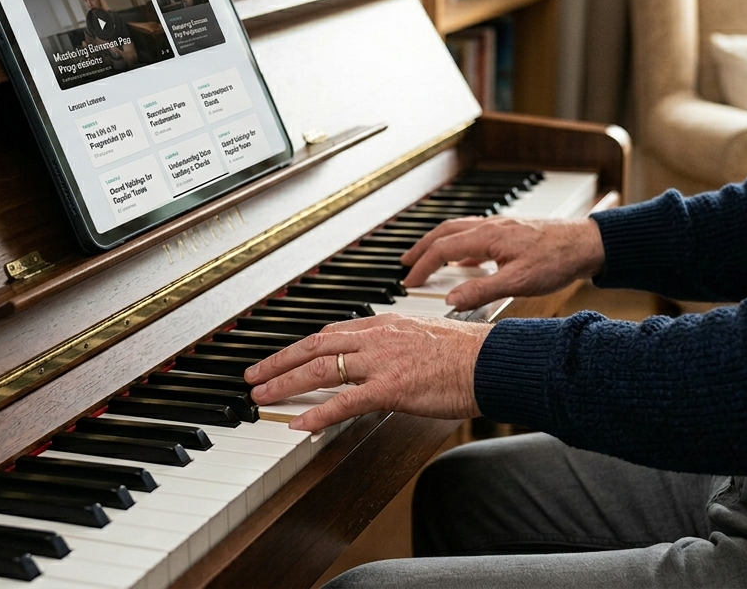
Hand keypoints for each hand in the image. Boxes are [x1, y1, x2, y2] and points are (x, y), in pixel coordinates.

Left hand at [244, 314, 489, 432]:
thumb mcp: (424, 339)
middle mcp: (376, 337)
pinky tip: (299, 423)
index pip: (330, 333)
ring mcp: (381, 361)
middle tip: (252, 375)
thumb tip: (380, 361)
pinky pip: (345, 401)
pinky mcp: (391, 387)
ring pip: (320, 369)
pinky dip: (318, 412)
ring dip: (285, 383)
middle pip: (314, 346)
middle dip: (278, 361)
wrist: (494, 362)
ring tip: (262, 396)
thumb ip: (396, 347)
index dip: (300, 346)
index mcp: (384, 324)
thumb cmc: (469, 354)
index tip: (281, 356)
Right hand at [401, 217, 605, 310]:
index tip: (409, 282)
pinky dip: (460, 244)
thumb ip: (482, 291)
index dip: (422, 266)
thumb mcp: (518, 282)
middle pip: (444, 232)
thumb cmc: (558, 259)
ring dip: (438, 243)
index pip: (442, 249)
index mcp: (487, 237)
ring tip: (427, 257)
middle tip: (405, 263)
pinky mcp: (510, 231)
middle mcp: (490, 226)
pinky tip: (465, 259)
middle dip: (421, 248)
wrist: (588, 243)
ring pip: (458, 230)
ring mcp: (500, 226)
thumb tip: (451, 299)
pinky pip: (474, 233)